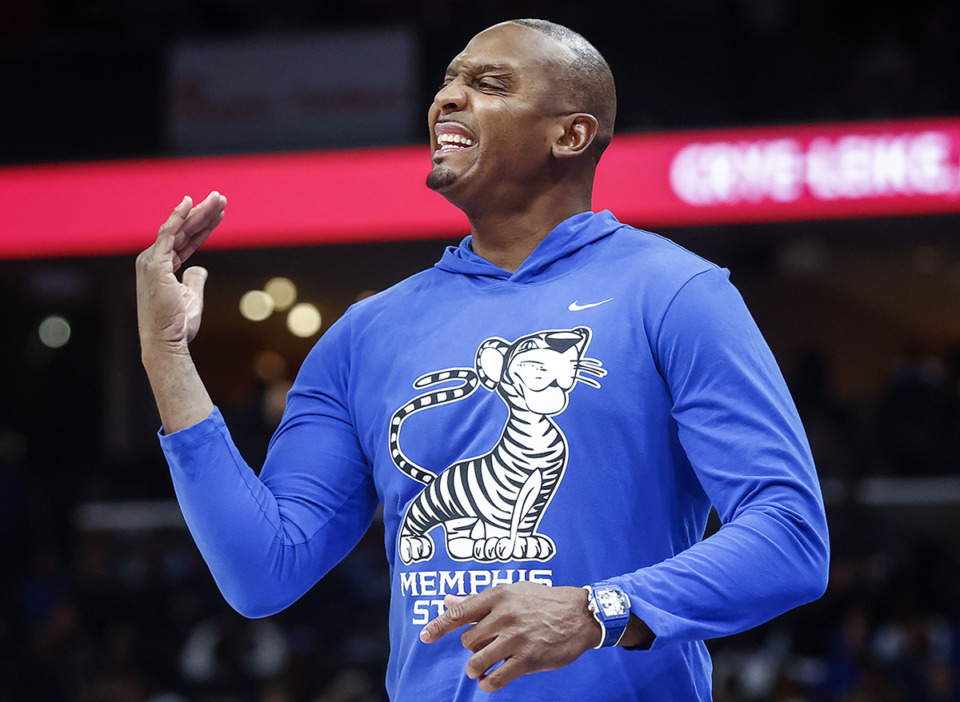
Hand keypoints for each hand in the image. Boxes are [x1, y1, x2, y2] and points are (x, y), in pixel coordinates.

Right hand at [136, 192, 226, 356]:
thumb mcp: (192, 297)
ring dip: (199, 212)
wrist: (165, 342)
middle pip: (184, 230)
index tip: (220, 212)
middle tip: (221, 197)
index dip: (204, 226)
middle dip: (203, 213)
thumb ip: (195, 279)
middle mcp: (153, 259)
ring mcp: (152, 260)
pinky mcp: (154, 264)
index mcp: (162, 266)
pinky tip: (189, 203)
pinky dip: (178, 217)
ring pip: (180, 229)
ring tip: (217, 198)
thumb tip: (199, 268)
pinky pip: (167, 234)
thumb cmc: (177, 325)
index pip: (186, 240)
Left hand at [419, 582, 599, 692]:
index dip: (439, 625)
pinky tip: (488, 682)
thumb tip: (447, 599)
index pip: (460, 612)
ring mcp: (517, 638)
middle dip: (473, 647)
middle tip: (486, 646)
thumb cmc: (542, 601)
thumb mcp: (511, 592)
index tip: (424, 636)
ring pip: (477, 661)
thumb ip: (478, 600)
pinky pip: (496, 678)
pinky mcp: (529, 659)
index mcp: (499, 596)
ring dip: (475, 669)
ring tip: (479, 669)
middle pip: (469, 640)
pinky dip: (488, 684)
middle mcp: (505, 615)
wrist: (580, 614)